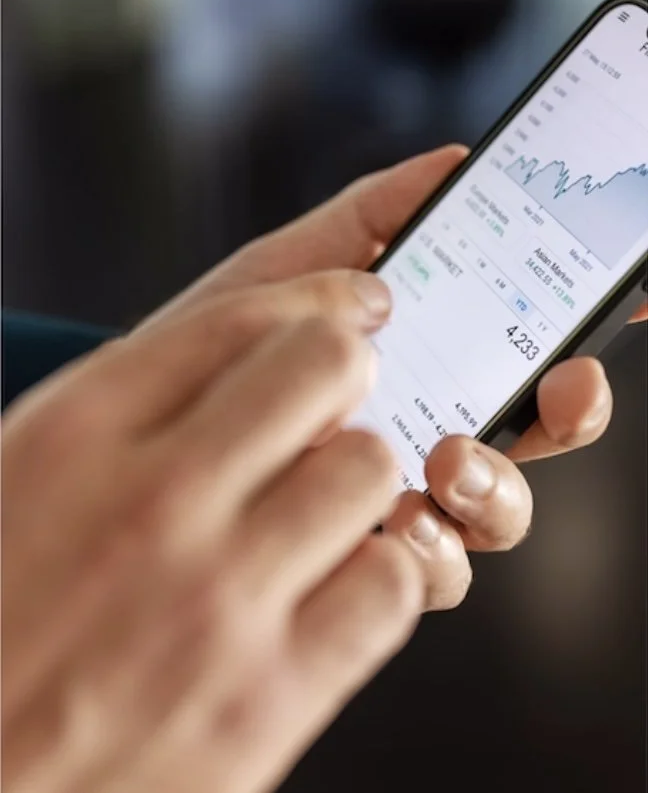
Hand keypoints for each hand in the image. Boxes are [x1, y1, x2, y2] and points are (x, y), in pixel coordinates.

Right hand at [2, 272, 422, 792]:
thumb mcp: (20, 474)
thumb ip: (121, 404)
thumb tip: (237, 352)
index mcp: (76, 435)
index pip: (240, 315)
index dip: (319, 296)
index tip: (351, 305)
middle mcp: (153, 503)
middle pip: (324, 367)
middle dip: (343, 371)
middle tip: (335, 402)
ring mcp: (218, 603)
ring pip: (370, 469)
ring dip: (360, 475)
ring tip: (329, 501)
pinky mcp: (268, 701)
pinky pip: (391, 585)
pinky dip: (383, 571)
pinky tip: (341, 579)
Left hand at [143, 145, 646, 608]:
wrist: (147, 412)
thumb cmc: (227, 335)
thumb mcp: (295, 264)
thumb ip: (372, 217)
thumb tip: (456, 160)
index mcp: (434, 356)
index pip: (532, 340)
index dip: (591, 322)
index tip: (634, 293)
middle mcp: (436, 426)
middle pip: (541, 430)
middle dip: (572, 409)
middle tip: (560, 386)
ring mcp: (406, 494)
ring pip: (499, 507)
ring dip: (498, 485)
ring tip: (449, 458)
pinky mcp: (365, 553)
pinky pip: (432, 570)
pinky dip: (431, 549)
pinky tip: (394, 519)